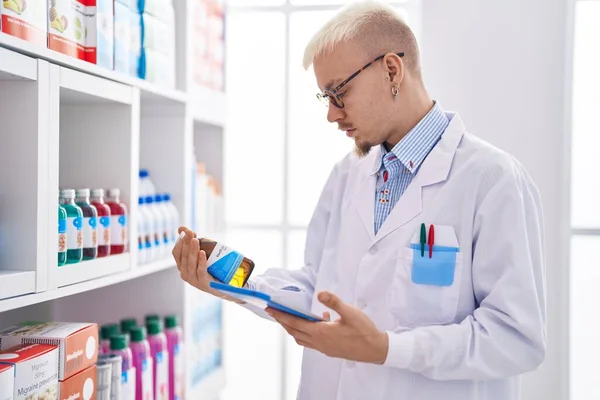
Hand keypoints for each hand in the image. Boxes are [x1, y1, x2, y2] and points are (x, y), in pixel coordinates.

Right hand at [171, 226, 244, 303]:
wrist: (222, 285)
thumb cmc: (210, 268)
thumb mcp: (201, 253)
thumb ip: (192, 241)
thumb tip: (181, 228)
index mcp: (182, 266)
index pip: (176, 252)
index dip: (180, 241)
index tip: (187, 231)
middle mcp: (184, 273)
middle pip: (184, 256)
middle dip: (187, 243)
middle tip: (191, 233)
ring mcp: (193, 280)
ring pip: (191, 263)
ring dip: (192, 251)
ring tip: (195, 240)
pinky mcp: (203, 283)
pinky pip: (201, 271)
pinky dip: (201, 261)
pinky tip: (202, 253)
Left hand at [266, 291, 388, 363]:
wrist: (375, 350)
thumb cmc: (364, 332)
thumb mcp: (350, 312)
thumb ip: (334, 302)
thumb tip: (320, 293)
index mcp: (321, 333)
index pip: (295, 323)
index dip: (282, 316)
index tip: (271, 309)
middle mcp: (319, 342)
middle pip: (295, 331)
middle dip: (283, 321)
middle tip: (274, 312)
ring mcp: (324, 348)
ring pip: (302, 338)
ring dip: (294, 328)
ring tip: (290, 318)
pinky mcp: (330, 350)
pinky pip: (312, 341)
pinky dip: (307, 332)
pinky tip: (320, 321)